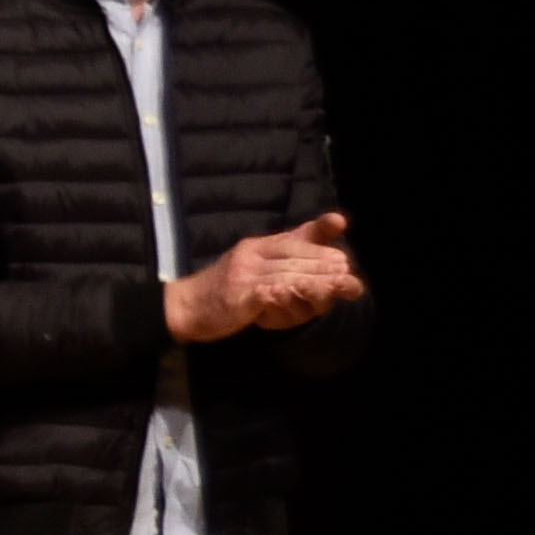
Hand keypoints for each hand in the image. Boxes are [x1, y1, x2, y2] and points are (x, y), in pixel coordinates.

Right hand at [165, 213, 360, 341]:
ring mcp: (242, 276)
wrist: (184, 305)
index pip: (293, 242)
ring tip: (338, 290)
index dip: (320, 251)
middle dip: (325, 270)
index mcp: (255, 246)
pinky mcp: (236, 297)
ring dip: (315, 284)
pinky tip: (300, 298)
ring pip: (286, 277)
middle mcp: (250, 256)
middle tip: (349, 280)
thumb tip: (334, 228)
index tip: (344, 262)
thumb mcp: (255, 264)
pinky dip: (285, 296)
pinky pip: (265, 294)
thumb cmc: (225, 287)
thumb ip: (289, 251)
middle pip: (295, 259)